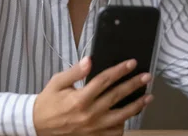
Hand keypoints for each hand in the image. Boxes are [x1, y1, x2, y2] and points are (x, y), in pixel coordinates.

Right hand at [33, 57, 152, 135]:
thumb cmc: (48, 101)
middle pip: (117, 96)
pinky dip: (124, 124)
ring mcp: (94, 128)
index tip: (132, 63)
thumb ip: (75, 71)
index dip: (120, 70)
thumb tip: (90, 59)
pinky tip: (130, 116)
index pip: (105, 80)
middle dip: (134, 85)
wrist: (38, 125)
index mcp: (80, 98)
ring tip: (148, 97)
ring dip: (137, 105)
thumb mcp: (58, 82)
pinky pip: (115, 132)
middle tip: (147, 77)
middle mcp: (89, 114)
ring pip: (121, 116)